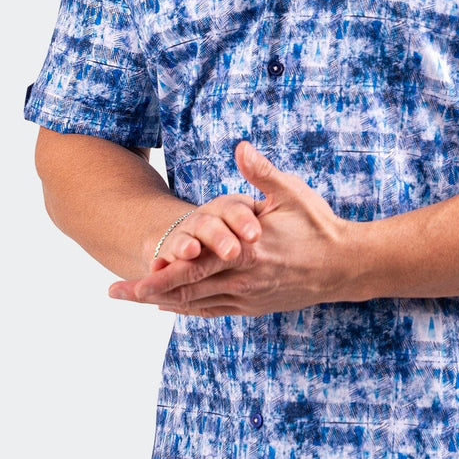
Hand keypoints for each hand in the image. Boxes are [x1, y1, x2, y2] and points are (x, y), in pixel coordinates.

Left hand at [108, 142, 352, 316]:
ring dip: (161, 302)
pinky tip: (168, 306)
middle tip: (114, 290)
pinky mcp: (254, 306)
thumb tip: (241, 147)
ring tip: (130, 297)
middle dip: (147, 290)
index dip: (163, 271)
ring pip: (196, 304)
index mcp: (248, 253)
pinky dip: (188, 309)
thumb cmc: (318, 226)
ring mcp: (248, 297)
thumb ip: (262, 173)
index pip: (197, 266)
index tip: (136, 270)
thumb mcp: (292, 194)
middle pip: (187, 291)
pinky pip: (213, 311)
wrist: (345, 266)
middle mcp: (243, 280)